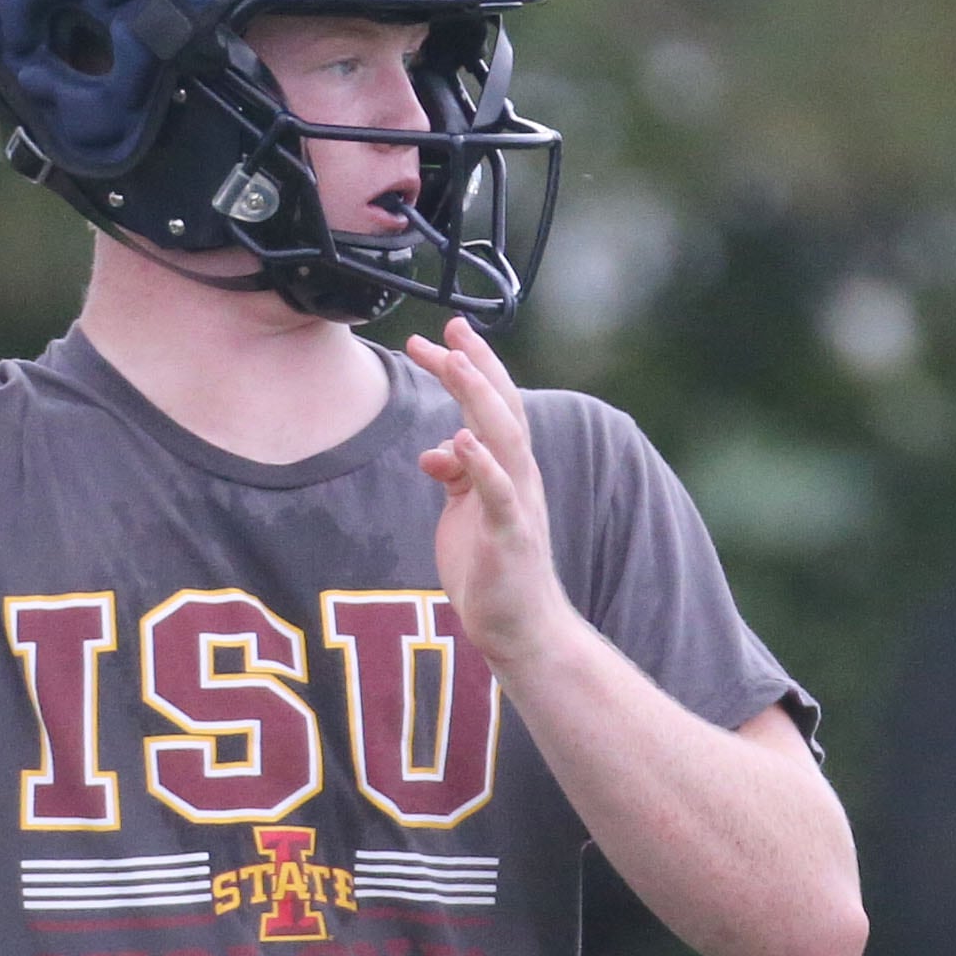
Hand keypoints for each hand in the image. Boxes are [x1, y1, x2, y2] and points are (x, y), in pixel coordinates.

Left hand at [407, 316, 580, 668]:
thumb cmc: (493, 567)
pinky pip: (498, 495)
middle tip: (448, 327)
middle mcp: (518, 476)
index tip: (441, 335)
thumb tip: (436, 449)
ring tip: (456, 365)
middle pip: (500, 407)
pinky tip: (460, 441)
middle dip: (475, 365)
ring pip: (504, 439)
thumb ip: (455, 474)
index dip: (469, 366)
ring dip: (480, 399)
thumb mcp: (465, 510)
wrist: (520, 628)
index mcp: (506, 467)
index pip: (491, 403)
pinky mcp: (510, 537)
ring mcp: (517, 504)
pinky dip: (482, 465)